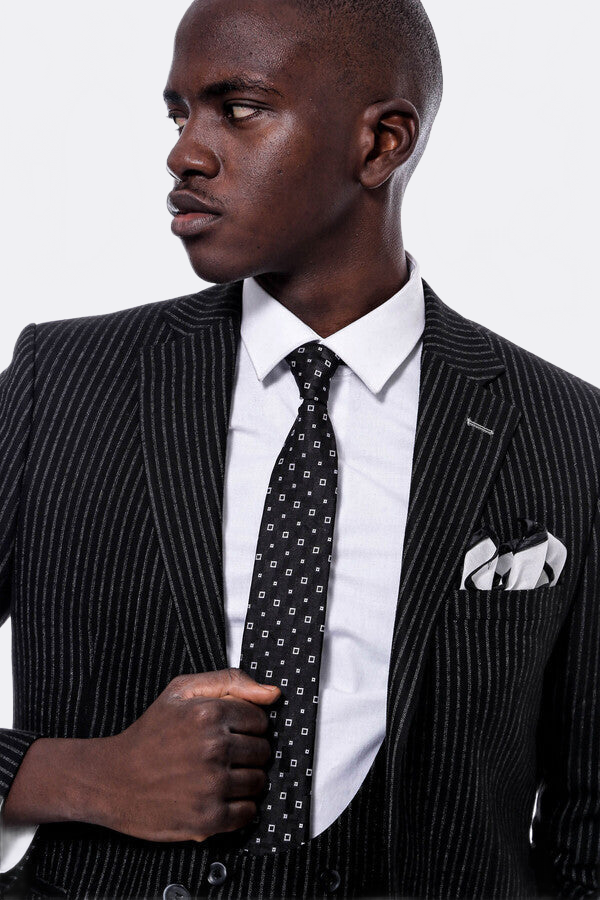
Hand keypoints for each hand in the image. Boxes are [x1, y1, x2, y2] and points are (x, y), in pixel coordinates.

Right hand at [98, 667, 280, 842]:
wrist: (112, 779)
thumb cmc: (149, 735)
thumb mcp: (182, 691)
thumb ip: (230, 682)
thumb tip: (273, 694)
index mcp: (209, 713)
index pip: (260, 719)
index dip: (245, 726)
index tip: (228, 732)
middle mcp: (214, 748)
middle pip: (262, 751)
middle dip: (246, 752)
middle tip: (220, 755)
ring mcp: (212, 785)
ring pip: (259, 782)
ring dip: (244, 780)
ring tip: (217, 775)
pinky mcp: (209, 818)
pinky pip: (248, 812)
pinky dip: (238, 807)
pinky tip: (216, 796)